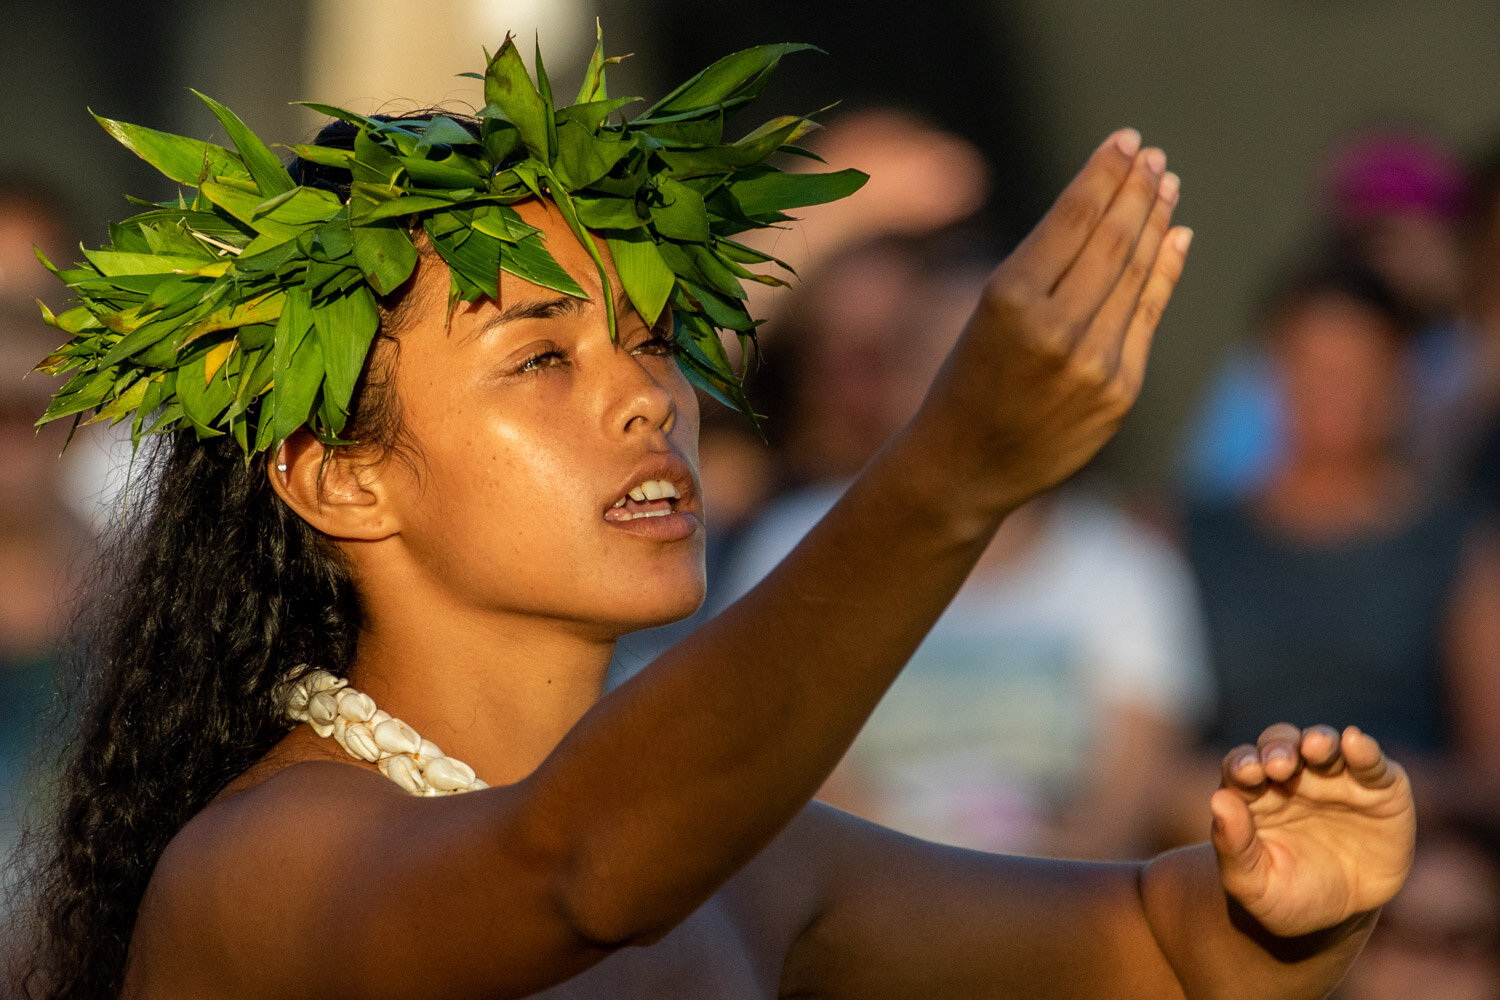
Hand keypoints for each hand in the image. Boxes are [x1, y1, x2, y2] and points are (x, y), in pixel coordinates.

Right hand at [923, 128, 1190, 512]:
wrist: (966, 466)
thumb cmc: (968, 379)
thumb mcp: (987, 313)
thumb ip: (1046, 269)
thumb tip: (1113, 209)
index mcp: (1008, 299)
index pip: (1073, 219)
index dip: (1105, 174)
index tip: (1126, 141)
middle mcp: (1055, 328)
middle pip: (1113, 241)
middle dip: (1137, 191)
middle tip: (1153, 157)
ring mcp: (1094, 363)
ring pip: (1137, 275)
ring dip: (1156, 223)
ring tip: (1165, 186)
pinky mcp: (1119, 391)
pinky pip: (1147, 317)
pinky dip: (1165, 272)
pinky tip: (1175, 236)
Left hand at [1211, 724, 1415, 937]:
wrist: (1338, 917)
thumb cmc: (1285, 894)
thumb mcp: (1252, 883)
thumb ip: (1232, 846)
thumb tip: (1218, 800)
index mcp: (1254, 793)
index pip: (1241, 767)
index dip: (1242, 765)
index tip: (1245, 774)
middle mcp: (1293, 776)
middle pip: (1280, 745)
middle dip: (1278, 748)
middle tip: (1278, 764)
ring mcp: (1335, 778)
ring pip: (1324, 744)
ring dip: (1319, 740)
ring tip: (1315, 747)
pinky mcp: (1379, 789)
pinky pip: (1372, 763)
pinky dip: (1366, 751)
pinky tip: (1357, 744)